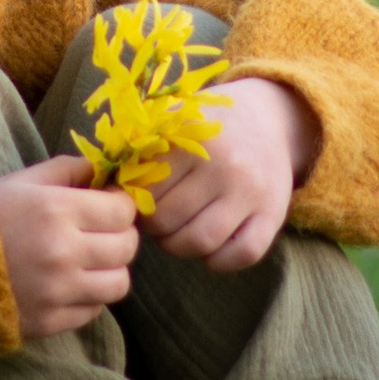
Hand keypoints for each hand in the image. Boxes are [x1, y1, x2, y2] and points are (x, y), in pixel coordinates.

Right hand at [0, 155, 140, 335]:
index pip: (122, 212)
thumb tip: (104, 171)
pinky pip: (93, 311)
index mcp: (56, 210)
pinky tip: (71, 282)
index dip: (123, 206)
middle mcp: (62, 252)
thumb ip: (68, 170)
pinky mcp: (49, 321)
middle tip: (107, 232)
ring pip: (118, 285)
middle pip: (126, 248)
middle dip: (122, 236)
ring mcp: (57, 291)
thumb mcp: (24, 181)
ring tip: (94, 261)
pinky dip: (89, 297)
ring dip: (111, 270)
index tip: (113, 205)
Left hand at [144, 76, 318, 272]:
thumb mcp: (176, 120)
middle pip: (169, 220)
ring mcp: (251, 193)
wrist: (269, 118)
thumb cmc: (208, 125)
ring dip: (179, 247)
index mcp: (192, 138)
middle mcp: (224, 165)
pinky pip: (242, 254)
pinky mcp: (273, 214)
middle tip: (154, 221)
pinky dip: (219, 261)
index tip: (134, 201)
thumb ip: (142, 146)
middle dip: (154, 228)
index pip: (146, 189)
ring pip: (201, 242)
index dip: (133, 202)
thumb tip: (104, 183)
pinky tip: (209, 247)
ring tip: (175, 234)